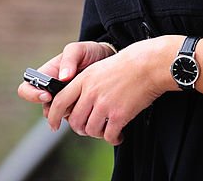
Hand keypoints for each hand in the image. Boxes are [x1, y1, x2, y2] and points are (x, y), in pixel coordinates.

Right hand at [17, 40, 114, 112]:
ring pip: (59, 116)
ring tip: (85, 98)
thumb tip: (63, 77)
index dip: (32, 95)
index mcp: (46, 75)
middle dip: (56, 108)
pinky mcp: (76, 110)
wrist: (106, 61)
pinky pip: (74, 119)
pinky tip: (91, 105)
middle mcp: (51, 92)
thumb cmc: (88, 53)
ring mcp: (64, 103)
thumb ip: (69, 59)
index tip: (47, 95)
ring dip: (70, 111)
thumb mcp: (79, 50)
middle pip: (44, 109)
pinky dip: (81, 115)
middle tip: (71, 102)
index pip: (26, 89)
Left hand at [46, 36, 178, 144]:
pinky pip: (108, 136)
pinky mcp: (119, 115)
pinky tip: (119, 135)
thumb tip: (76, 104)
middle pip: (75, 121)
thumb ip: (86, 84)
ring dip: (98, 133)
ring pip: (90, 130)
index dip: (53, 116)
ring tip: (107, 129)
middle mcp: (91, 92)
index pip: (60, 102)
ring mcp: (104, 104)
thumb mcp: (99, 68)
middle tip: (90, 128)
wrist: (149, 64)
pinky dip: (113, 139)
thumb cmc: (127, 65)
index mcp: (85, 79)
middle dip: (81, 129)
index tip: (54, 125)